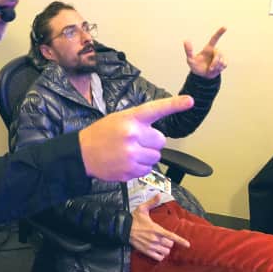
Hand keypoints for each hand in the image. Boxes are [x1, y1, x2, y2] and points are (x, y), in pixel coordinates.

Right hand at [78, 95, 193, 180]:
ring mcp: (131, 154)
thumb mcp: (118, 119)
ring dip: (146, 156)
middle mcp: (132, 135)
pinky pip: (147, 170)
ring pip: (156, 157)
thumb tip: (158, 135)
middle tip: (136, 141)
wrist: (82, 153)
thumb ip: (139, 123)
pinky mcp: (130, 170)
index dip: (175, 105)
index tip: (190, 101)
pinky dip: (140, 167)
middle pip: (161, 140)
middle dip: (152, 142)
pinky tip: (126, 161)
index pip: (156, 109)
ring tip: (129, 152)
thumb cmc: (101, 134)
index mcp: (130, 118)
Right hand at [130, 195, 189, 260]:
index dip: (181, 241)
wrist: (123, 228)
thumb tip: (160, 194)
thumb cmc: (134, 218)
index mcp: (156, 229)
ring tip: (162, 245)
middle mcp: (155, 239)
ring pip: (165, 252)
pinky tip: (158, 252)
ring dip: (165, 249)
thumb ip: (152, 202)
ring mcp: (151, 246)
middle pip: (170, 245)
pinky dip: (160, 256)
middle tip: (165, 238)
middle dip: (169, 242)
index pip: (171, 236)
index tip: (188, 245)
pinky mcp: (146, 251)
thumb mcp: (142, 208)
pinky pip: (158, 258)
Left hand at [184, 27, 226, 78]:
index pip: (214, 39)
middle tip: (210, 68)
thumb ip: (188, 51)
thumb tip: (185, 40)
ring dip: (216, 67)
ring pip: (222, 61)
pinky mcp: (223, 63)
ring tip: (210, 69)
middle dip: (215, 62)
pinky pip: (224, 65)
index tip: (225, 27)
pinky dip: (219, 69)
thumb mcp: (190, 60)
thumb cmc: (195, 66)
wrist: (201, 76)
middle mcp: (215, 51)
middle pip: (218, 54)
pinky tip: (215, 70)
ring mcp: (220, 57)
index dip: (219, 33)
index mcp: (208, 48)